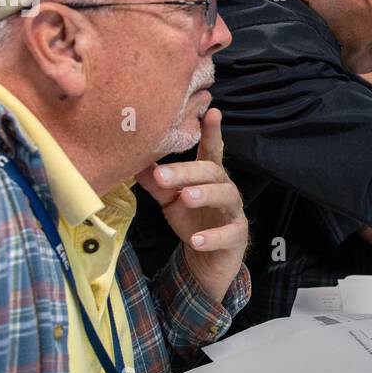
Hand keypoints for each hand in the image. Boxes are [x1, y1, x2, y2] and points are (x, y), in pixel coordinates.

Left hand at [135, 108, 247, 302]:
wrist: (207, 260)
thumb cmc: (192, 221)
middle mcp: (225, 189)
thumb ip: (158, 182)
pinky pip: (229, 234)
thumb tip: (134, 162)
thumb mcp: (170, 200)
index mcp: (209, 177)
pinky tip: (196, 240)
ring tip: (186, 198)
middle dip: (189, 171)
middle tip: (163, 174)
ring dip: (206, 195)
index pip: (211, 151)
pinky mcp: (237, 236)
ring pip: (226, 196)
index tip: (211, 112)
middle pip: (213, 172)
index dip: (212, 132)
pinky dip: (213, 237)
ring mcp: (233, 212)